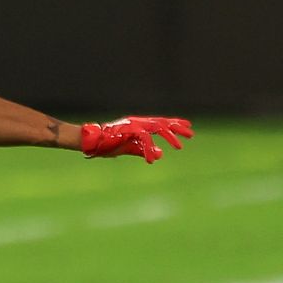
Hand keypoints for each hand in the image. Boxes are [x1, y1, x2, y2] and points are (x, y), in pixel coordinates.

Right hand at [79, 116, 193, 162]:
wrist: (91, 142)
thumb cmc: (107, 145)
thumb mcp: (129, 149)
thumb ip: (144, 150)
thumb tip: (161, 154)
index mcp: (138, 125)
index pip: (161, 123)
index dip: (175, 124)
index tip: (188, 126)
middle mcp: (138, 122)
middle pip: (163, 123)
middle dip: (177, 128)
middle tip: (191, 134)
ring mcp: (133, 125)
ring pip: (157, 128)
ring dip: (169, 137)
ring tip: (179, 147)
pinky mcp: (128, 131)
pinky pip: (144, 139)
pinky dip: (148, 150)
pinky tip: (152, 160)